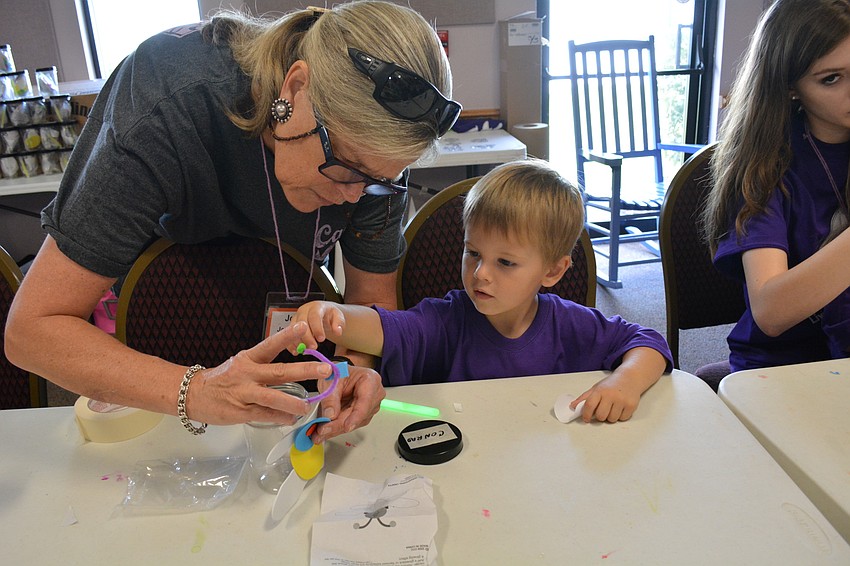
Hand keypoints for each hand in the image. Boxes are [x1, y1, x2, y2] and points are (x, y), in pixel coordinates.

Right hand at [188, 321, 333, 424]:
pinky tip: (291, 418)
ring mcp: (244, 393)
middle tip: (324, 370)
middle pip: (279, 372)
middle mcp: (247, 373)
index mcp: (249, 358)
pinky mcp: (240, 412)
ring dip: (293, 403)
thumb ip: (265, 366)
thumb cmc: (222, 379)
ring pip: (273, 397)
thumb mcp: (242, 364)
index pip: (270, 344)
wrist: (192, 394)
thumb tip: (295, 370)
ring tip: (308, 406)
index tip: (304, 327)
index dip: (287, 336)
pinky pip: (265, 415)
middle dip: (304, 370)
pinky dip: (280, 417)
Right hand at [291, 301, 345, 351]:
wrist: (323, 313)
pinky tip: (296, 351)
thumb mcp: (338, 316)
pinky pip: (288, 335)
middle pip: (302, 322)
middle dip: (307, 336)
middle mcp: (304, 311)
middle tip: (313, 347)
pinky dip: (291, 344)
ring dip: (298, 341)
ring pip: (293, 329)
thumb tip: (337, 331)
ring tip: (305, 350)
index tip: (321, 339)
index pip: (315, 316)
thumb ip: (339, 323)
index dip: (317, 328)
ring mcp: (296, 318)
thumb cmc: (329, 314)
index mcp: (316, 307)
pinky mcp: (291, 326)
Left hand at [313, 363, 384, 442]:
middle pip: (359, 415)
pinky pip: (351, 424)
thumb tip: (330, 415)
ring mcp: (370, 406)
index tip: (346, 427)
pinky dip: (337, 428)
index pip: (365, 401)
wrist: (339, 375)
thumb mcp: (331, 380)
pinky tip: (326, 430)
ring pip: (355, 423)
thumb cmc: (339, 372)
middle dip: (339, 425)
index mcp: (371, 380)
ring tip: (320, 432)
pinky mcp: (363, 415)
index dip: (356, 416)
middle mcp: (374, 394)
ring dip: (337, 429)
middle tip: (322, 430)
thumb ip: (330, 397)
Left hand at [570, 372, 642, 422]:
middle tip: (602, 410)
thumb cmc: (611, 384)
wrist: (630, 377)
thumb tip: (572, 407)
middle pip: (600, 416)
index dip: (586, 414)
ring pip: (612, 419)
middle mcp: (611, 395)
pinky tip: (621, 407)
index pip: (589, 405)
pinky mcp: (631, 405)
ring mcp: (622, 401)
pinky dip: (621, 416)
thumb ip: (584, 398)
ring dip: (611, 416)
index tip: (586, 418)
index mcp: (600, 391)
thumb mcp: (596, 388)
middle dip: (600, 416)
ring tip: (613, 407)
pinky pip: (622, 419)